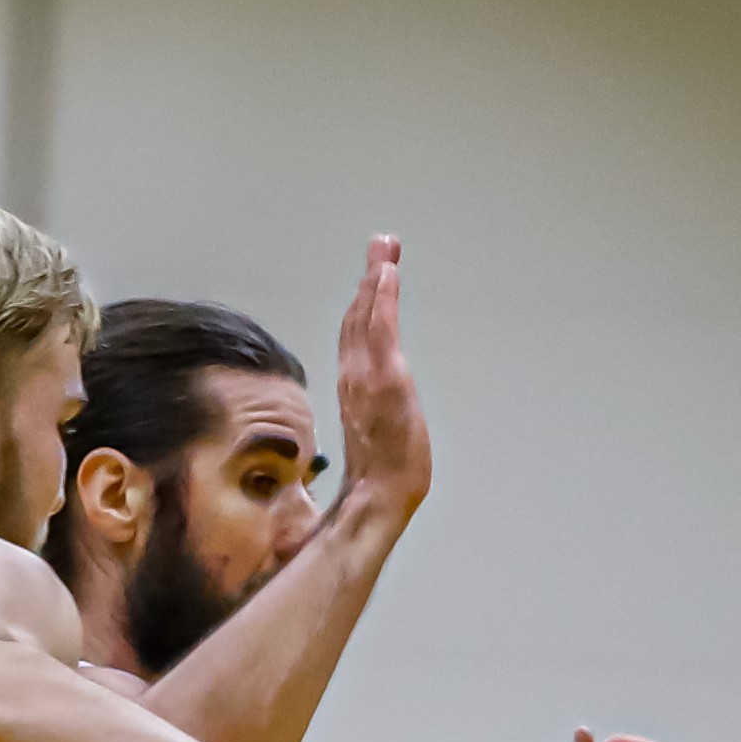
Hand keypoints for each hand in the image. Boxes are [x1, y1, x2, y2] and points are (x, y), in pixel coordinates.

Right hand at [329, 236, 429, 529]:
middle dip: (371, 278)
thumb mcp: (375, 439)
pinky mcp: (384, 376)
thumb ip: (370, 419)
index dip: (363, 303)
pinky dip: (382, 298)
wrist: (378, 498)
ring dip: (376, 278)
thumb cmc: (379, 480)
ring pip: (367, 315)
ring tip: (385, 247)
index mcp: (353, 387)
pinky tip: (387, 274)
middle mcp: (354, 375)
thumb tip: (370, 425)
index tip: (374, 274)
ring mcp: (367, 374)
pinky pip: (380, 328)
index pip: (356, 336)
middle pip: (359, 316)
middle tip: (382, 243)